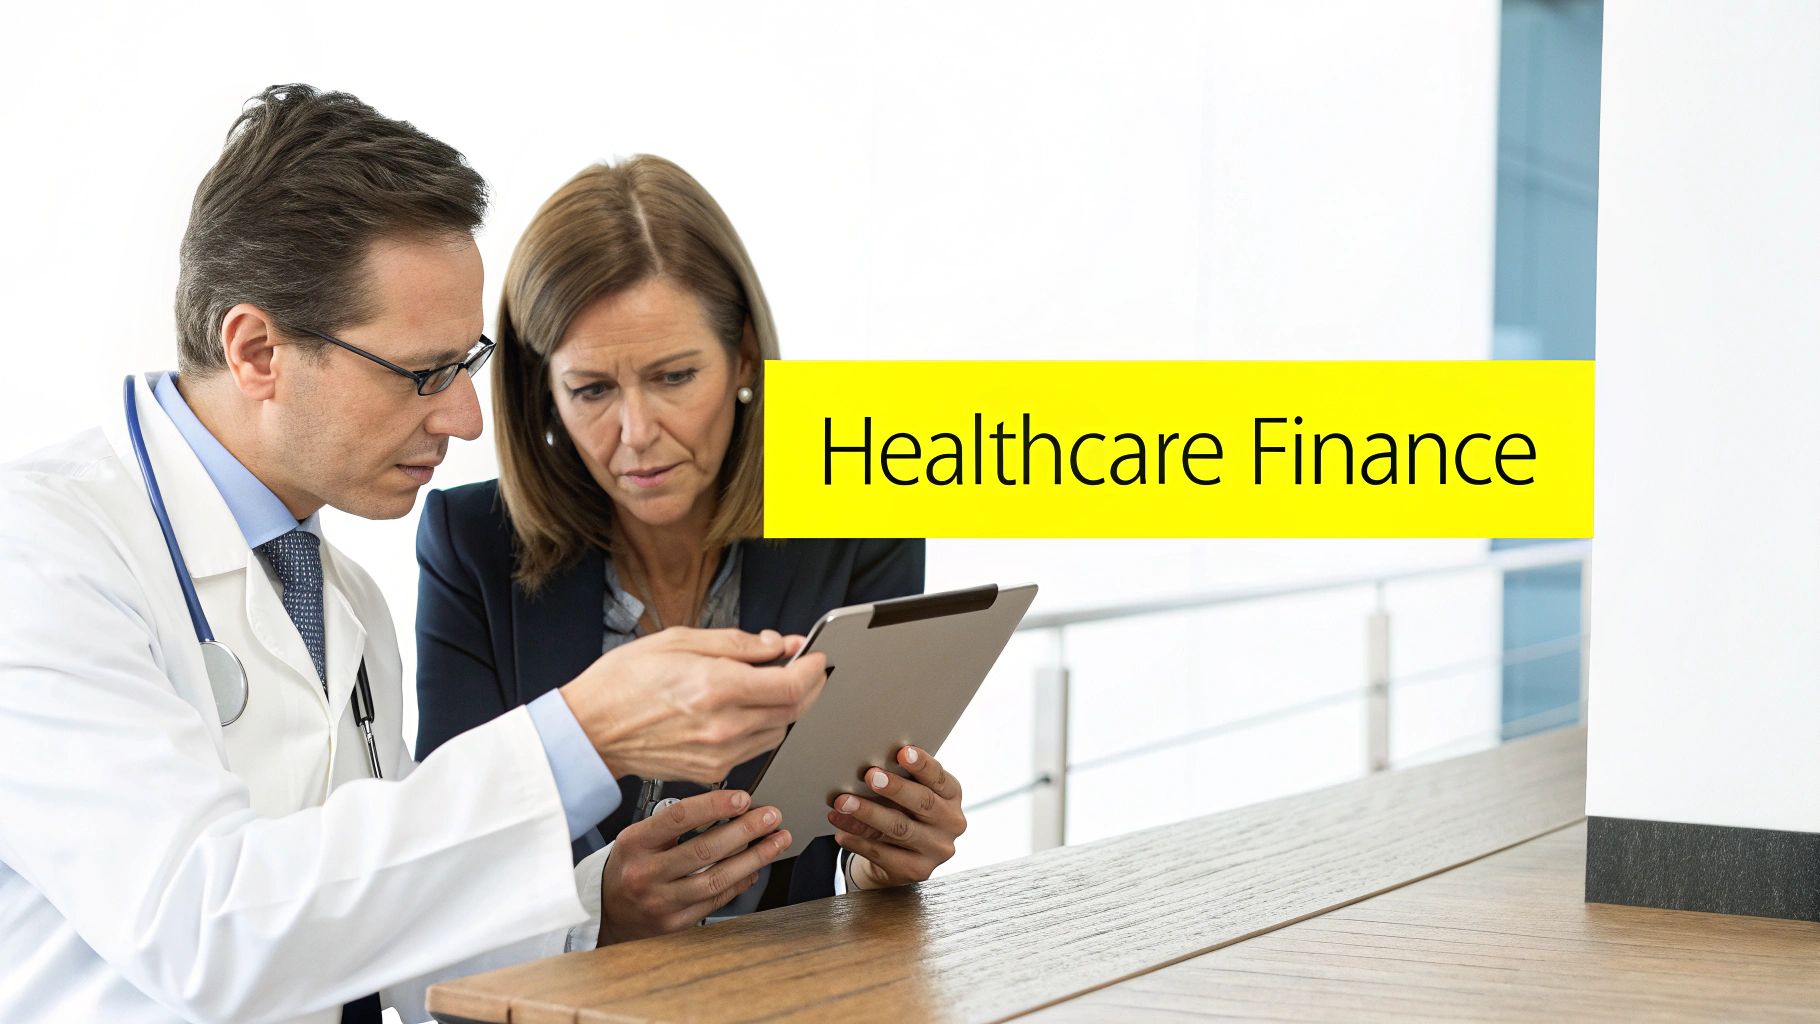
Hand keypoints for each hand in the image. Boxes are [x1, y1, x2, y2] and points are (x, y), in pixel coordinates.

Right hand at [561, 627, 827, 782]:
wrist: (591, 730)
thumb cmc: (625, 680)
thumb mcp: (680, 640)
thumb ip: (738, 644)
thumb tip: (780, 645)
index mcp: (717, 687)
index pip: (791, 685)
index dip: (813, 670)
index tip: (815, 656)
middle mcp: (724, 725)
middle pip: (793, 711)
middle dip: (809, 687)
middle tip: (806, 667)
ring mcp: (719, 753)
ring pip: (779, 732)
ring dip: (787, 708)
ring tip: (773, 684)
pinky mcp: (712, 770)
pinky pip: (756, 748)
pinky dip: (764, 727)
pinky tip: (750, 709)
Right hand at [598, 788, 792, 945]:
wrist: (607, 911)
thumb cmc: (629, 865)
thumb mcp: (638, 837)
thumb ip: (674, 823)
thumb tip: (727, 806)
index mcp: (634, 844)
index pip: (678, 818)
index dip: (714, 806)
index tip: (743, 798)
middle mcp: (646, 874)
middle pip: (704, 850)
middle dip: (746, 831)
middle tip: (772, 817)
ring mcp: (661, 902)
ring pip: (717, 879)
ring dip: (754, 858)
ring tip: (776, 842)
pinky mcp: (675, 923)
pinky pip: (716, 901)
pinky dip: (740, 883)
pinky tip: (756, 868)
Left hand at [827, 746, 965, 889]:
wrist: (903, 856)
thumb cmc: (904, 811)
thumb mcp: (912, 793)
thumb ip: (903, 779)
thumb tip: (871, 765)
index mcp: (952, 796)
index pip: (939, 778)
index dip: (922, 764)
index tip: (903, 752)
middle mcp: (951, 823)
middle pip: (922, 802)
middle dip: (894, 788)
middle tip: (870, 775)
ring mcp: (936, 850)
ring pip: (899, 828)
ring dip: (868, 813)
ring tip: (843, 802)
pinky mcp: (916, 871)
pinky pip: (882, 853)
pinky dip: (859, 841)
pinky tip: (842, 832)